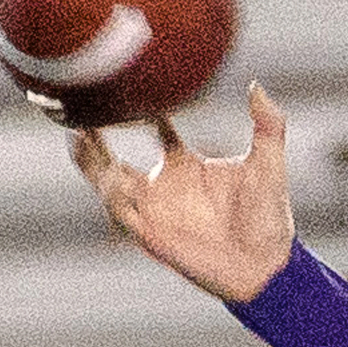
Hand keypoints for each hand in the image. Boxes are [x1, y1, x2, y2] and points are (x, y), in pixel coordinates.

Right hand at [69, 83, 294, 302]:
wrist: (267, 266)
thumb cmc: (268, 218)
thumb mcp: (268, 165)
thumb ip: (267, 125)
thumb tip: (258, 87)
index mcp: (185, 164)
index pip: (155, 127)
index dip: (143, 106)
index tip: (132, 80)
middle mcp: (163, 185)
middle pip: (116, 156)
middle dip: (94, 135)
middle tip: (80, 106)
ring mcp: (154, 210)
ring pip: (108, 182)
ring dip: (92, 161)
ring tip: (78, 134)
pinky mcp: (151, 234)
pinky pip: (121, 212)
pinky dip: (110, 194)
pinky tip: (107, 175)